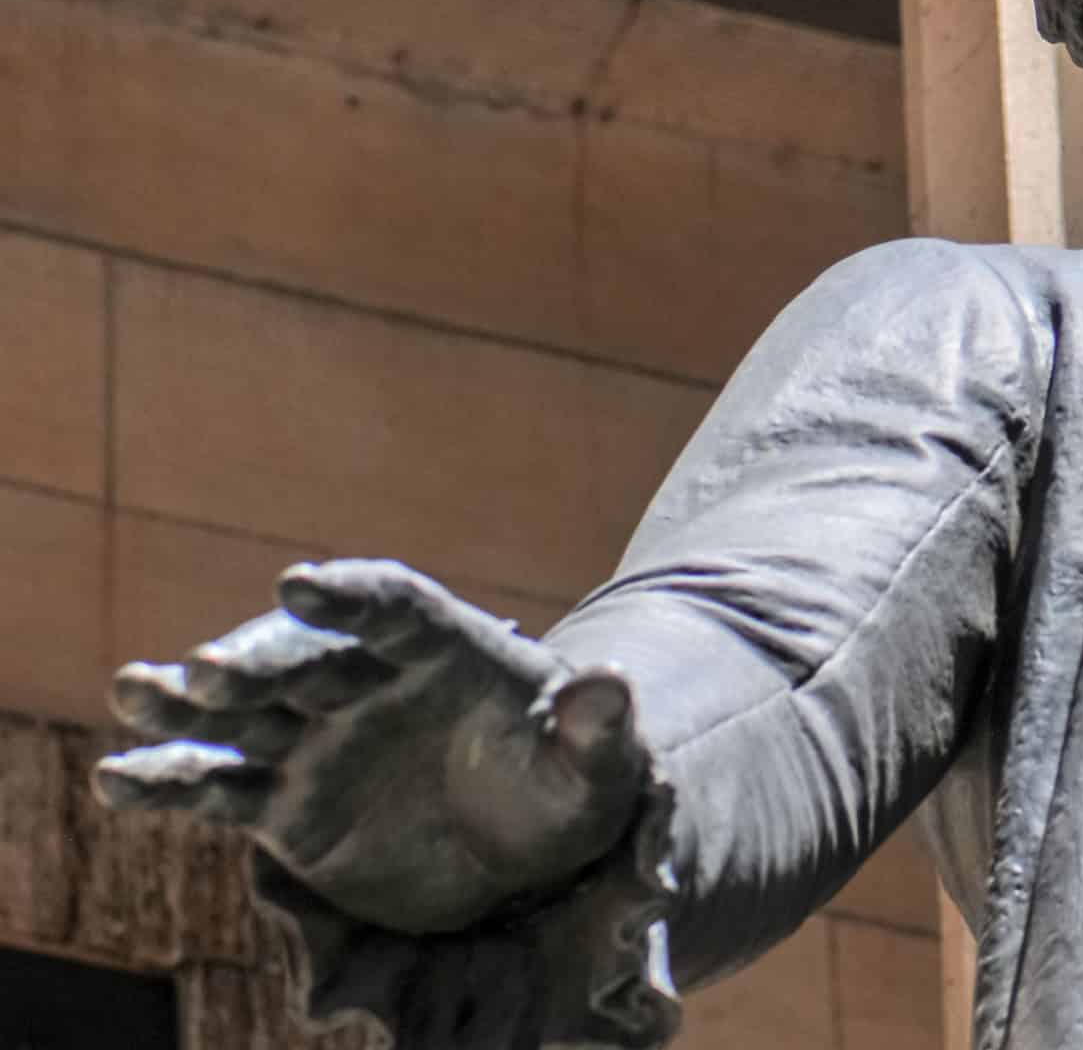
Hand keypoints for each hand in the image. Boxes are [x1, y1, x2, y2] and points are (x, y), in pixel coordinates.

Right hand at [95, 560, 646, 935]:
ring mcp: (321, 741)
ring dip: (189, 705)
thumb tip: (608, 684)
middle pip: (305, 659)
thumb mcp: (600, 766)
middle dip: (258, 662)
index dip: (350, 595)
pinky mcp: (287, 806)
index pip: (397, 606)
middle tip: (211, 674)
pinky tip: (119, 780)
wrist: (532, 853)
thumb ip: (596, 728)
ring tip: (135, 693)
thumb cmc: (571, 790)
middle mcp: (370, 685)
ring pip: (244, 716)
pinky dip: (171, 783)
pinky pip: (221, 789)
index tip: (301, 583)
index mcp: (448, 650)